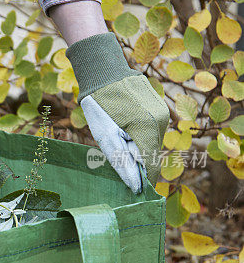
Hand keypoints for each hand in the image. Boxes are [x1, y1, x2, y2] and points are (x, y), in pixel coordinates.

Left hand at [66, 33, 168, 192]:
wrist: (103, 72)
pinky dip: (141, 134)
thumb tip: (135, 186)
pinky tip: (125, 124)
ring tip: (119, 133)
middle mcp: (161, 120)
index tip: (131, 189)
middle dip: (137, 161)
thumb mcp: (105, 136)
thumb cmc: (99, 105)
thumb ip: (121, 162)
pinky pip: (153, 129)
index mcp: (148, 127)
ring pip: (153, 141)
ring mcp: (162, 112)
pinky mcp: (160, 107)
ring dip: (138, 146)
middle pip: (153, 154)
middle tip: (117, 152)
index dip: (142, 180)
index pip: (151, 165)